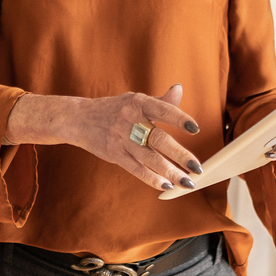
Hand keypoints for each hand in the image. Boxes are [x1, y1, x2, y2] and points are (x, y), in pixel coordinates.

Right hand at [7, 83, 202, 191]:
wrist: (78, 118)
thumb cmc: (112, 109)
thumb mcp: (133, 99)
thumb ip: (159, 100)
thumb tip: (179, 89)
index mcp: (137, 103)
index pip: (162, 110)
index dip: (179, 119)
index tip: (195, 129)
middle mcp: (130, 120)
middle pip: (158, 139)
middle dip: (179, 155)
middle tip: (197, 167)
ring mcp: (122, 139)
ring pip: (150, 158)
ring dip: (170, 172)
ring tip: (187, 182)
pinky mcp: (115, 154)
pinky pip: (136, 169)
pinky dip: (152, 178)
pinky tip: (167, 185)